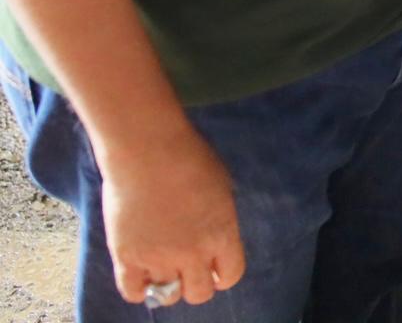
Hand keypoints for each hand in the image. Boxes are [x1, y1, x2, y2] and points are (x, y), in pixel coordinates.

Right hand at [97, 125, 245, 307]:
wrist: (148, 150)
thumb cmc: (189, 158)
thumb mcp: (222, 187)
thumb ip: (220, 218)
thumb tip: (215, 235)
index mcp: (222, 234)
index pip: (230, 275)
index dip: (222, 275)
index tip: (215, 271)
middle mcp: (193, 252)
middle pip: (199, 293)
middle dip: (196, 284)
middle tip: (187, 271)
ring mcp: (159, 257)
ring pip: (167, 295)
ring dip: (167, 285)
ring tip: (163, 269)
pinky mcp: (127, 256)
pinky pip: (133, 292)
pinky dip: (138, 290)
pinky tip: (140, 276)